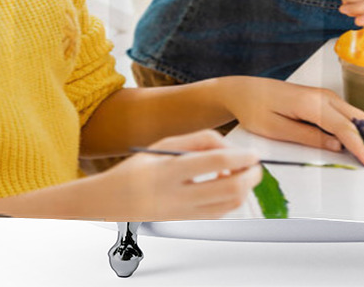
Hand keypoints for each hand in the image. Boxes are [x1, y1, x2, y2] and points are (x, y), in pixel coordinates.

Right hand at [90, 130, 261, 220]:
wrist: (110, 200)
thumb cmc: (139, 167)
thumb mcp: (165, 143)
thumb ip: (201, 140)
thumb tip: (232, 147)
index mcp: (169, 171)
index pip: (215, 162)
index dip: (241, 156)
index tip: (253, 152)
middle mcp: (177, 196)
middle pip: (229, 189)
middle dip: (251, 176)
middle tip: (254, 164)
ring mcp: (183, 213)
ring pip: (229, 205)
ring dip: (244, 187)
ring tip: (238, 172)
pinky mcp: (187, 222)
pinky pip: (220, 213)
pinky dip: (232, 198)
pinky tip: (225, 184)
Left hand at [217, 78, 363, 166]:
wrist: (246, 90)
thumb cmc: (256, 108)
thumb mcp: (276, 129)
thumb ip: (308, 137)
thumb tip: (337, 146)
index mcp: (312, 104)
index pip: (344, 128)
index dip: (361, 146)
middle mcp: (325, 97)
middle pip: (359, 119)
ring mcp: (327, 98)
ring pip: (360, 115)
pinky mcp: (326, 101)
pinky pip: (352, 114)